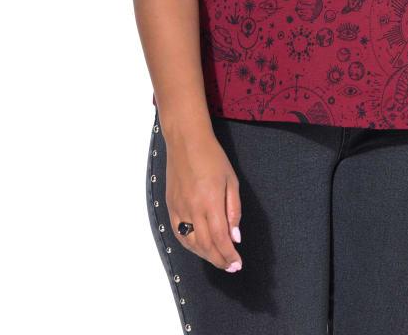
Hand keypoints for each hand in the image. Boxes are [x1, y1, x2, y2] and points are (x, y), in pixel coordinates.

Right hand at [164, 129, 242, 272]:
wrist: (186, 141)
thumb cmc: (213, 157)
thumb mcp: (231, 180)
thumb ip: (234, 210)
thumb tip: (235, 236)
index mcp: (211, 202)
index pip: (220, 238)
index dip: (229, 255)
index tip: (237, 263)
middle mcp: (193, 209)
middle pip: (205, 245)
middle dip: (219, 260)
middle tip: (230, 266)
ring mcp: (179, 208)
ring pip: (190, 242)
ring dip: (205, 255)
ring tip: (217, 259)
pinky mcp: (170, 206)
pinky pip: (179, 233)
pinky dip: (189, 244)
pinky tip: (199, 247)